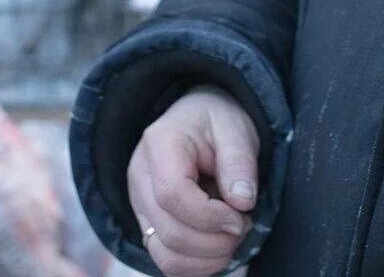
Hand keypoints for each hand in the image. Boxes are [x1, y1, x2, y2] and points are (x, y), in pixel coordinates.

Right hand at [126, 85, 259, 276]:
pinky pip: (166, 261)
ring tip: (233, 239)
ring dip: (207, 260)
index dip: (210, 216)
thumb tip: (242, 203)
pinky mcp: (148, 223)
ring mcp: (139, 203)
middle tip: (245, 227)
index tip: (242, 216)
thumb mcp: (236, 129)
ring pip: (164, 255)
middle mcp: (139, 176)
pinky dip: (197, 266)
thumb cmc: (218, 121)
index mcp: (159, 144)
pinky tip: (220, 251)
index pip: (172, 194)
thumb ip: (239, 162)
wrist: (199, 120)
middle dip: (215, 242)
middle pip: (169, 231)